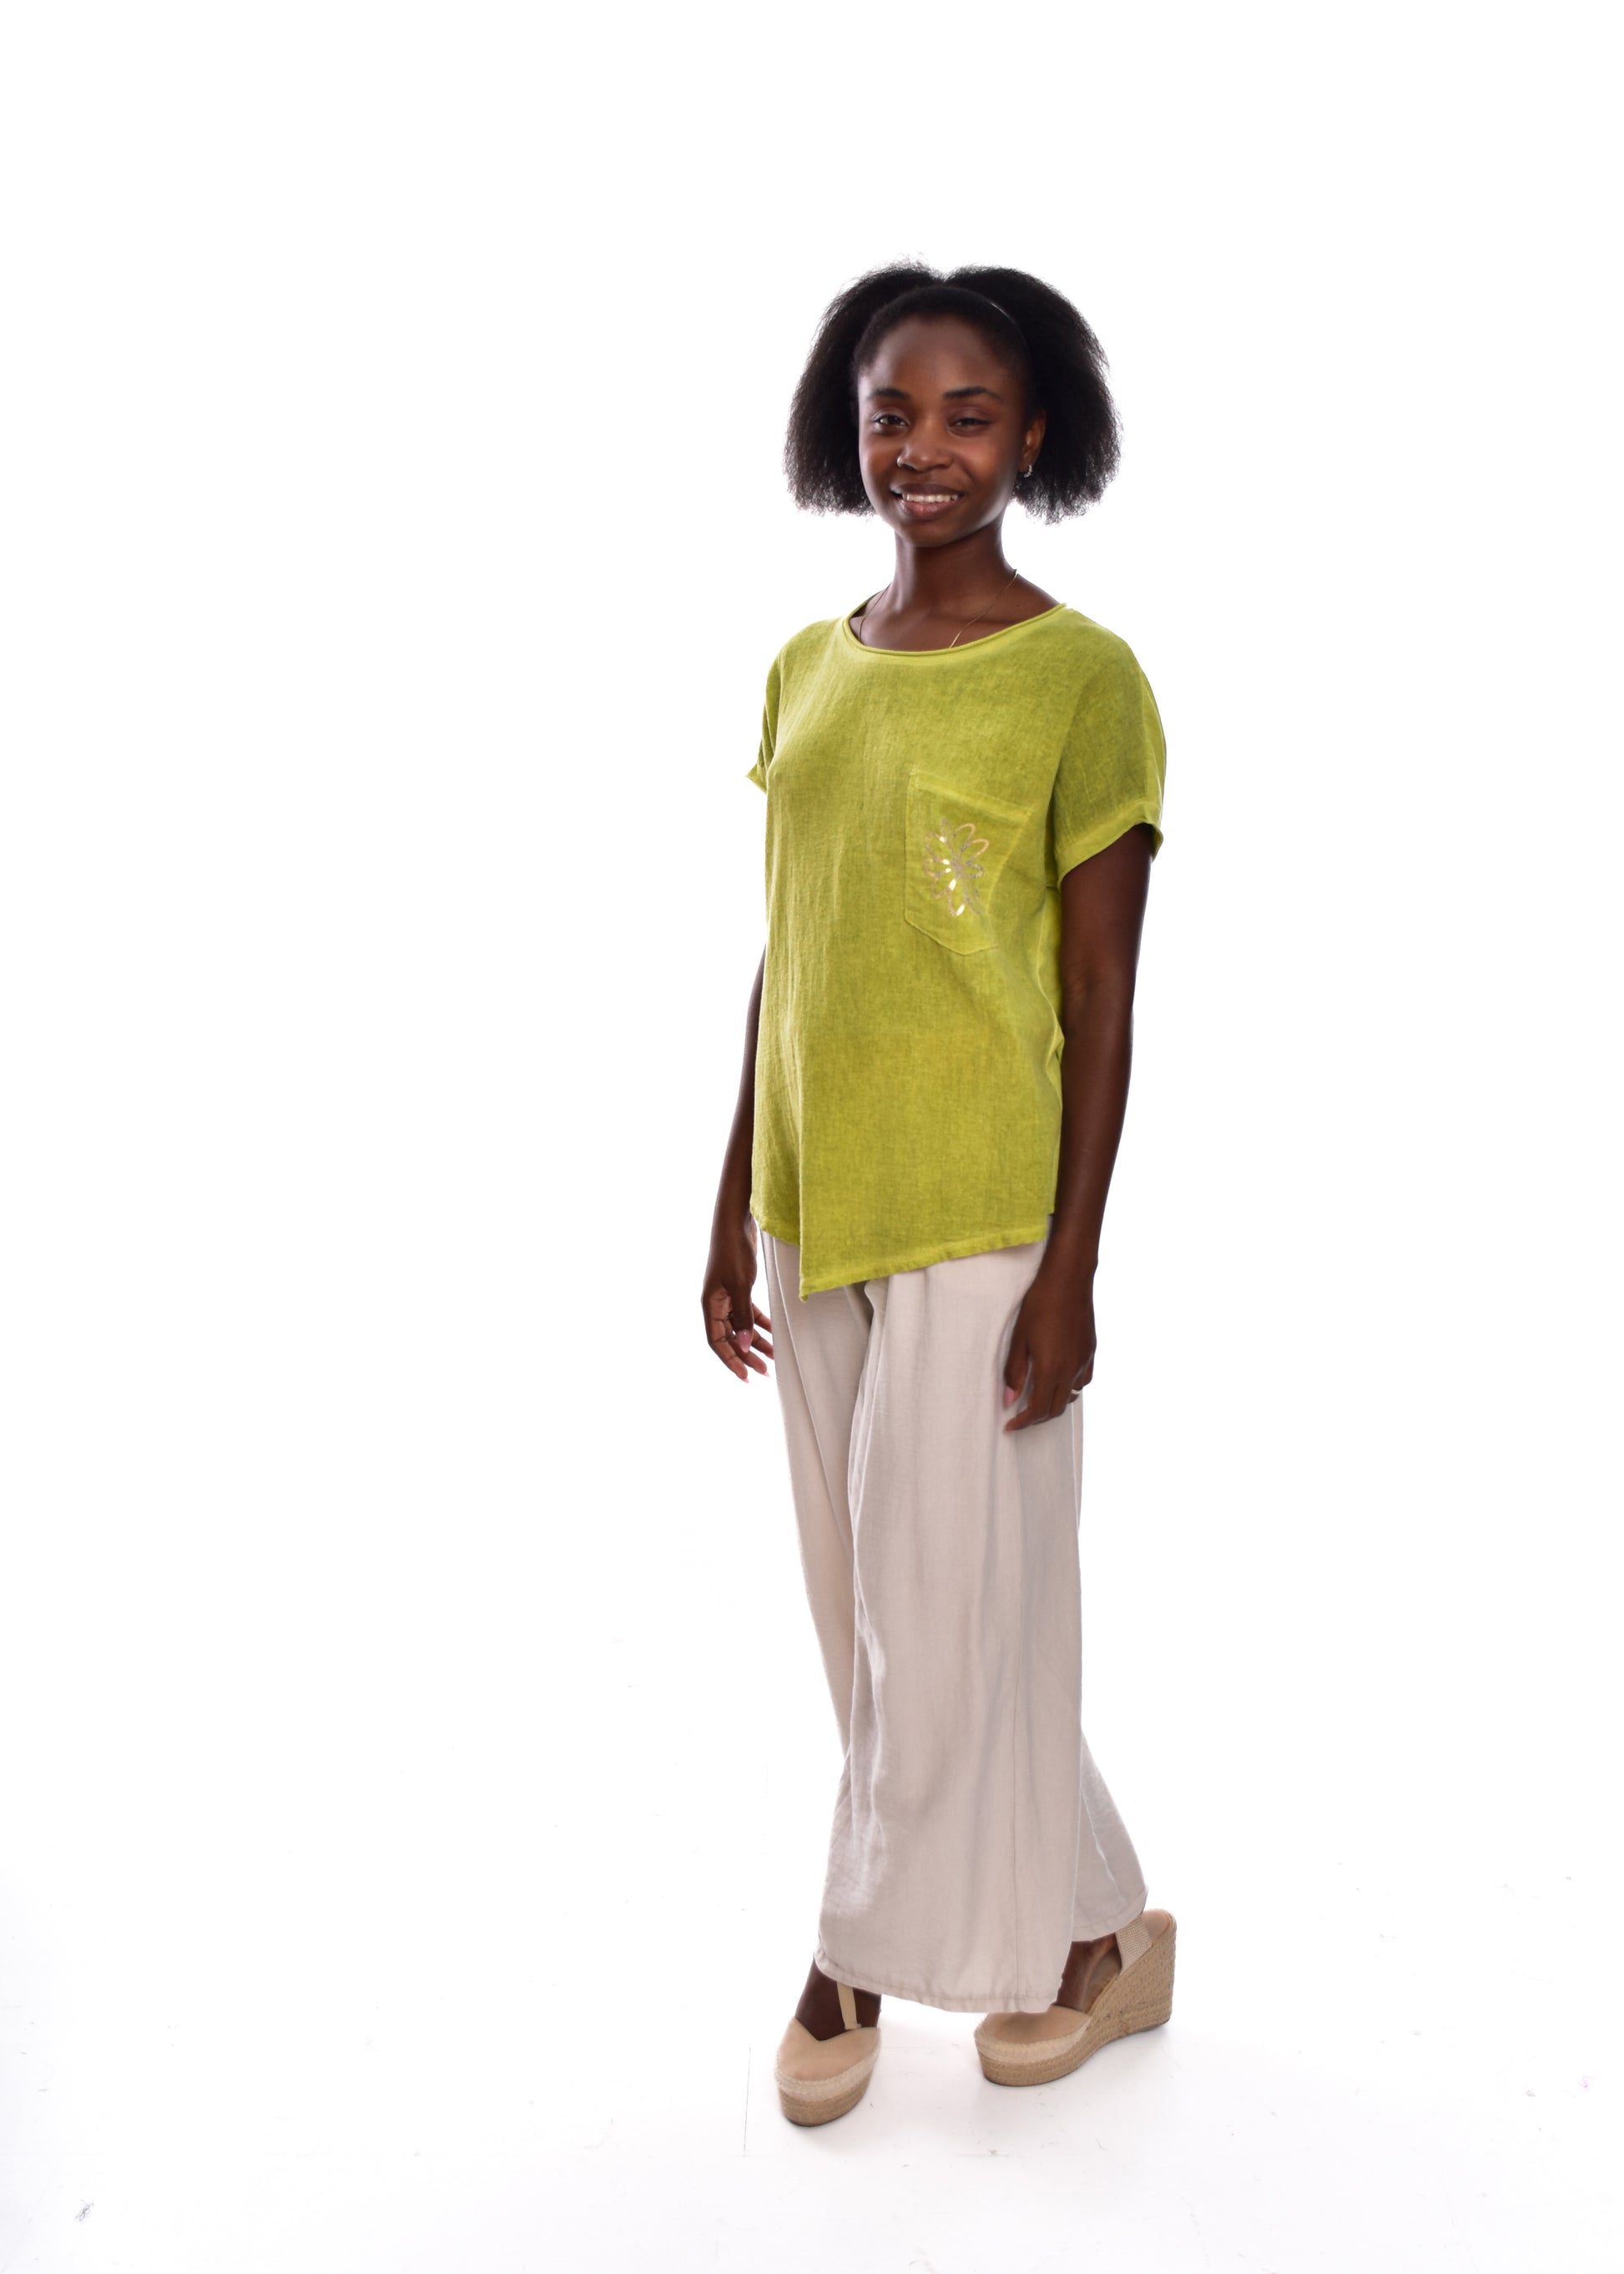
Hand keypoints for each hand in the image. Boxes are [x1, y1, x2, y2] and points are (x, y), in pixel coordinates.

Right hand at [702, 1217, 774, 1380]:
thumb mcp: (741, 1285)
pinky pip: (748, 1313)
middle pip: (729, 1338)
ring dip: (755, 1342)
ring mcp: (726, 1297)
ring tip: (772, 1357)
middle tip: (764, 1371)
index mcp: (710, 1305)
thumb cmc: (733, 1251)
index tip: (745, 1375)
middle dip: (746, 1356)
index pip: (717, 1341)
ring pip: (740, 1327)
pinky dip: (759, 1324)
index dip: (730, 1360)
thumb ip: (743, 1316)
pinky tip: (773, 1332)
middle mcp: (716, 1304)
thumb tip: (745, 1345)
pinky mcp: (738, 1289)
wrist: (735, 1223)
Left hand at [1002, 1260, 1094, 1430]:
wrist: (1068, 1280)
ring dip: (1055, 1403)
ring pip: (1071, 1396)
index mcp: (1050, 1370)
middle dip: (1037, 1418)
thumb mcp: (1019, 1339)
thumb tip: (1008, 1400)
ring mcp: (1084, 1361)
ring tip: (1038, 1399)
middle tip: (1020, 1416)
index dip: (1023, 1422)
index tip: (1009, 1426)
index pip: (1038, 1409)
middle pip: (1056, 1408)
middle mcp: (1071, 1370)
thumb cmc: (1038, 1305)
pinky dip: (1071, 1388)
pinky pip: (1083, 1380)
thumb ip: (1014, 1372)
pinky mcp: (1091, 1351)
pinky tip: (1060, 1379)